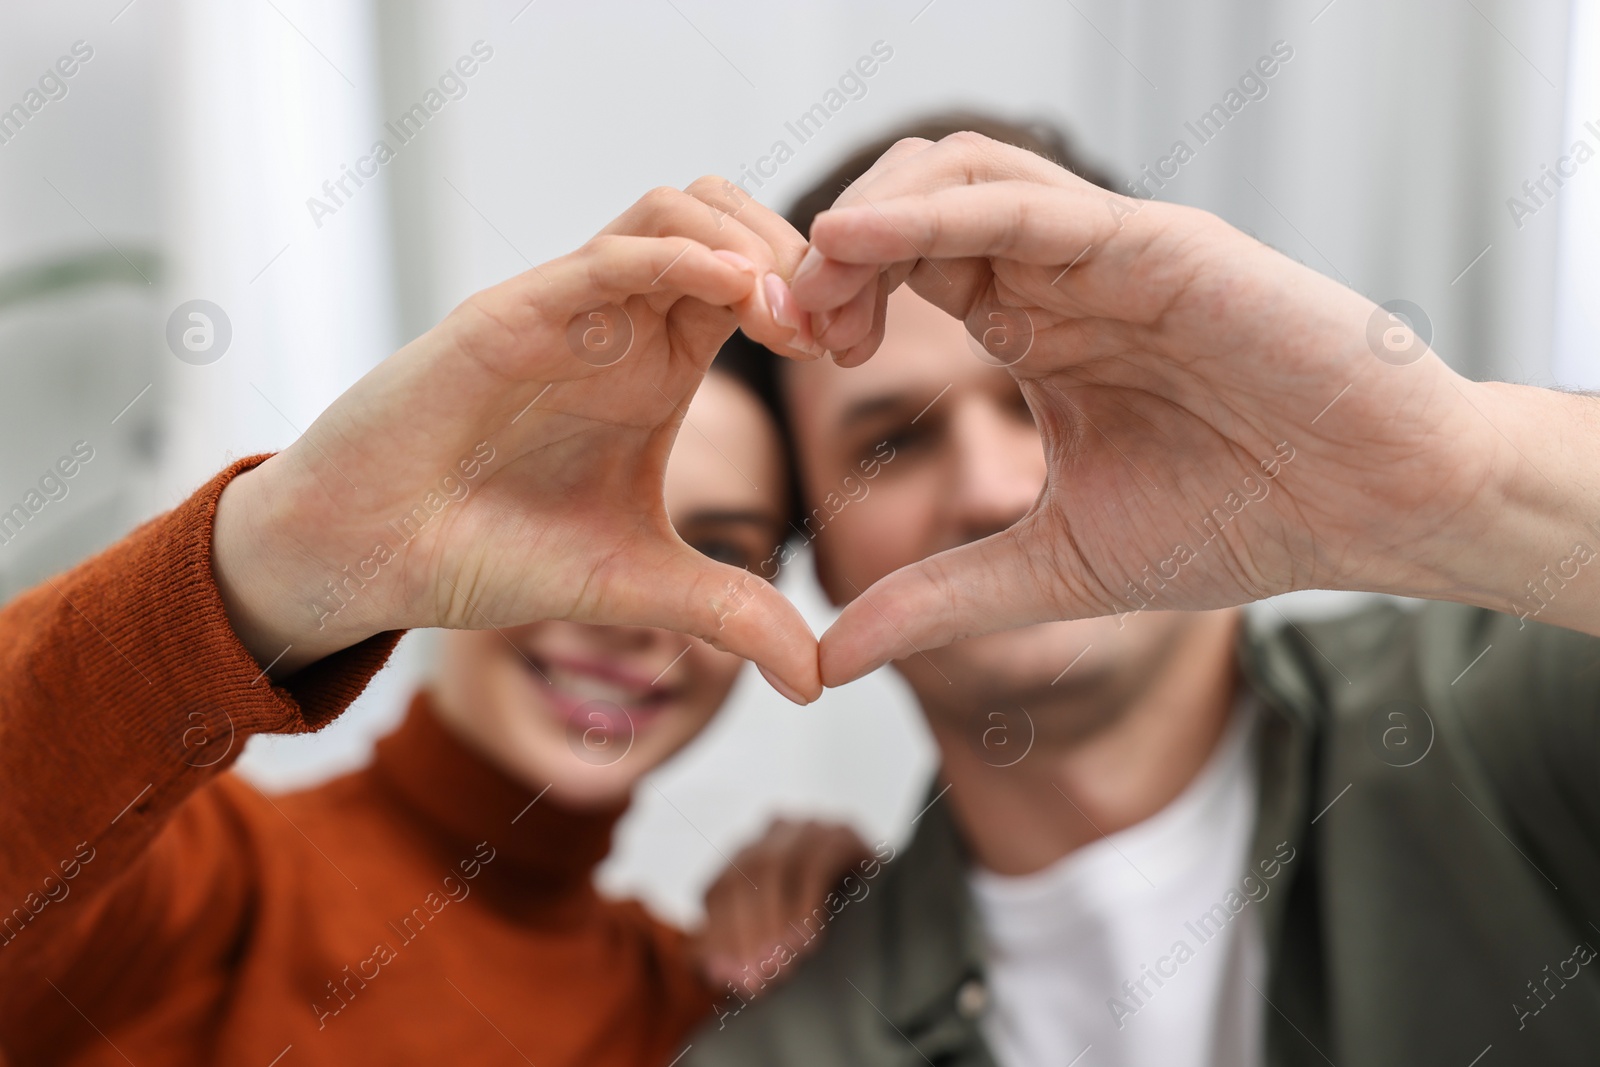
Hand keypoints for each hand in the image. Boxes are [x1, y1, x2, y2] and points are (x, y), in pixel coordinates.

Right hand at [212, 179, 825, 700]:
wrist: (371, 558)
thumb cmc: (488, 553)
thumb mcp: (634, 584)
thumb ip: (727, 614)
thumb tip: (817, 682)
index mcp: (658, 366)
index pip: (758, 284)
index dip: (817, 300)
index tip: (857, 354)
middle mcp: (620, 325)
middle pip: (731, 222)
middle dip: (800, 253)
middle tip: (840, 324)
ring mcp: (566, 311)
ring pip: (674, 212)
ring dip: (749, 241)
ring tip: (794, 314)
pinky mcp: (512, 315)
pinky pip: (608, 256)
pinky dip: (677, 258)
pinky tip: (735, 289)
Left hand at [695, 818, 871, 990]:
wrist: (893, 906)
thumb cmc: (824, 926)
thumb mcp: (776, 941)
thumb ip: (739, 953)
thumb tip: (717, 972)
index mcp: (746, 854)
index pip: (718, 890)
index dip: (720, 937)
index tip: (733, 981)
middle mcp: (772, 834)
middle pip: (741, 879)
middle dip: (746, 935)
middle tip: (759, 981)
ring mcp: (806, 829)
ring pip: (771, 868)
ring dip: (774, 924)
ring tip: (782, 966)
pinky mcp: (841, 834)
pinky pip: (814, 867)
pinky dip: (806, 908)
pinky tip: (809, 943)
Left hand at [791, 132, 1523, 683]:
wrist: (1373, 512)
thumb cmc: (1237, 523)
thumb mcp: (1052, 571)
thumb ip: (939, 601)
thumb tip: (825, 660)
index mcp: (1033, 327)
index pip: (901, 271)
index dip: (830, 298)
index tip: (788, 353)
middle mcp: (1060, 275)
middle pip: (910, 204)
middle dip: (829, 251)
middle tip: (787, 320)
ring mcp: (1106, 251)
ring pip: (957, 175)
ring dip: (868, 217)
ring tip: (814, 282)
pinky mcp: (1158, 245)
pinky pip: (1029, 203)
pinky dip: (937, 211)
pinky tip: (859, 238)